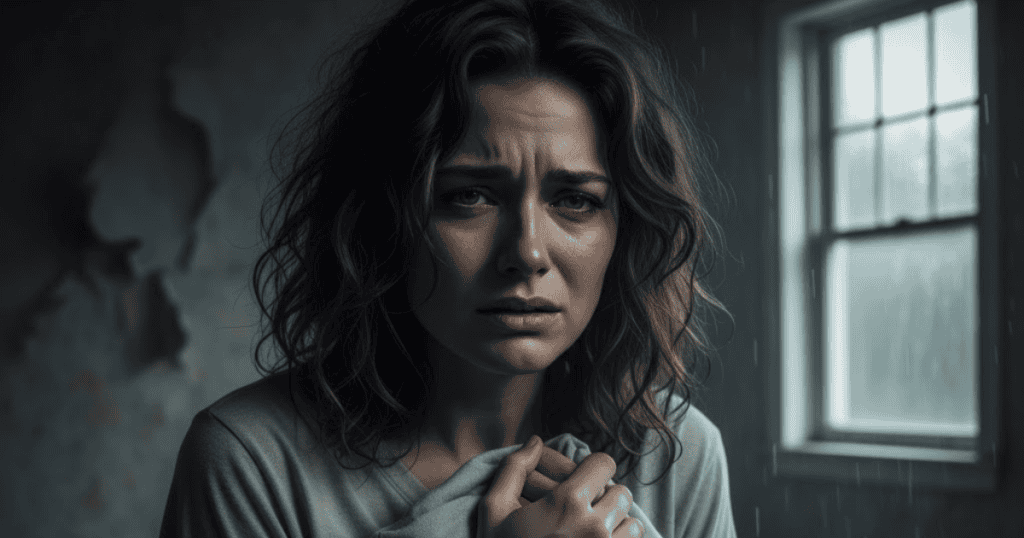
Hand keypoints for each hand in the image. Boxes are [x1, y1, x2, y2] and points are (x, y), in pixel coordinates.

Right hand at [477, 435, 643, 537]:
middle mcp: (594, 526)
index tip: (582, 480)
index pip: (604, 464)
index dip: (593, 468)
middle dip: (605, 497)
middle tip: (584, 509)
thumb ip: (513, 469)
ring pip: (632, 521)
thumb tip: (534, 441)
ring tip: (591, 532)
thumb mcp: (494, 511)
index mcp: (567, 503)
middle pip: (621, 493)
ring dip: (616, 523)